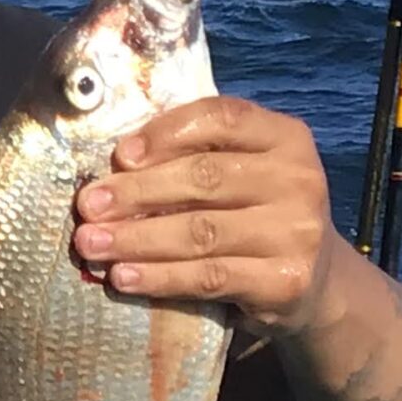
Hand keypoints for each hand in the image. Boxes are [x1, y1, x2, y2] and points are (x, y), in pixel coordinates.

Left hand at [70, 96, 338, 332]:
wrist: (314, 280)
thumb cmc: (254, 213)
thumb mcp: (241, 171)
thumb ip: (194, 155)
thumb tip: (115, 165)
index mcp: (286, 137)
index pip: (222, 119)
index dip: (166, 134)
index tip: (119, 156)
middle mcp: (299, 179)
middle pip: (204, 178)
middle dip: (136, 192)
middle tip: (87, 206)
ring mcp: (297, 232)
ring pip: (200, 232)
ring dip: (136, 238)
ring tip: (90, 244)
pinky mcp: (285, 281)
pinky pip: (209, 277)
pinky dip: (159, 277)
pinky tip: (123, 277)